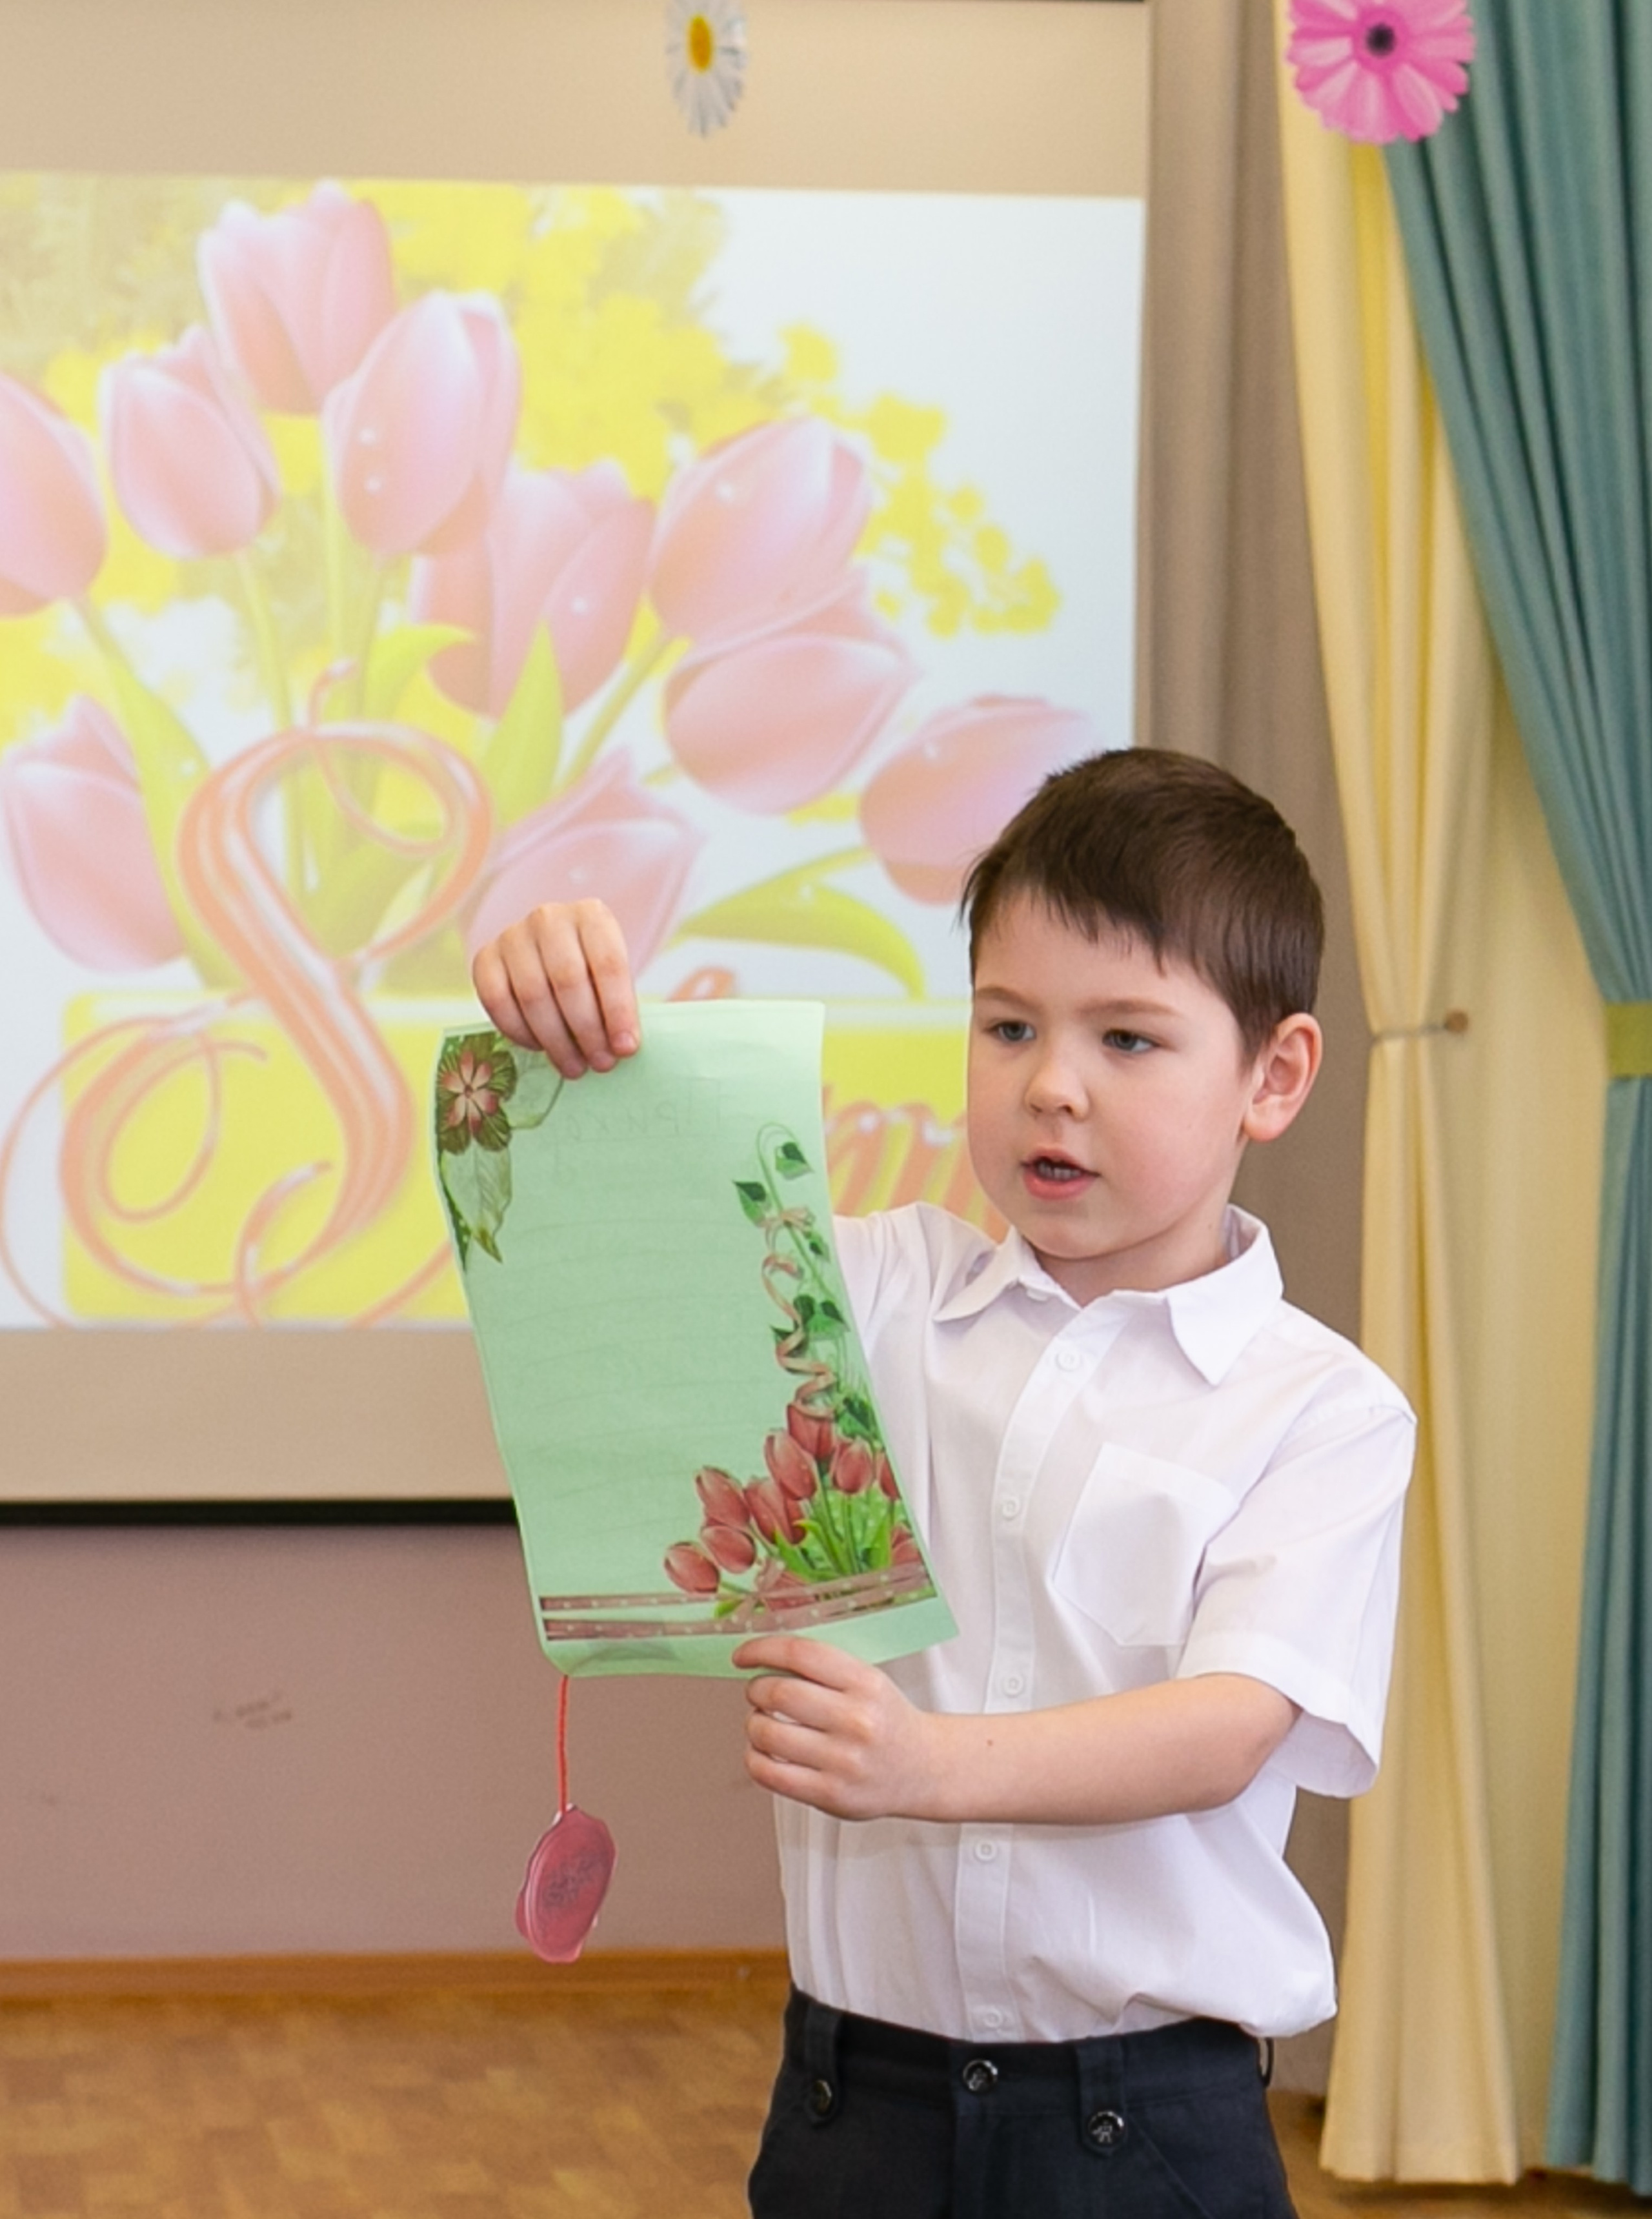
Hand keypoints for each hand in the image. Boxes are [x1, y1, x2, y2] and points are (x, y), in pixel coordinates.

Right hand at [470, 898, 640, 1078]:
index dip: (618, 1011)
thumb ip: (621, 1004)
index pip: (608, 964)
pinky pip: (497, 1002)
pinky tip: (541, 1048)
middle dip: (587, 1030)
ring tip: (575, 1066)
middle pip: (568, 980)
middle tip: (601, 1063)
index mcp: (591, 915)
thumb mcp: (613, 977)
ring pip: (532, 995)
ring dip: (556, 1040)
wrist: (550, 951)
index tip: (625, 1048)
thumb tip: (624, 1046)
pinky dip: (520, 1033)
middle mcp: (549, 918)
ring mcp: (513, 936)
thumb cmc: (590, 971)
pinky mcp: (485, 958)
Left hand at [733, 1636, 948, 1821]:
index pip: (801, 1654)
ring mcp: (843, 1761)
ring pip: (767, 1733)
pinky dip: (755, 1757)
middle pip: (779, 1693)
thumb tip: (764, 1660)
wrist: (922, 1770)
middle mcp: (856, 1721)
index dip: (761, 1649)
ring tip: (763, 1722)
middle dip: (755, 1689)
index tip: (744, 1655)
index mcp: (866, 1683)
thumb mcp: (869, 1681)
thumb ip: (823, 1670)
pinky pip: (769, 1773)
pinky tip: (764, 1751)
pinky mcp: (830, 1795)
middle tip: (757, 1691)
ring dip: (753, 1723)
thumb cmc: (887, 1721)